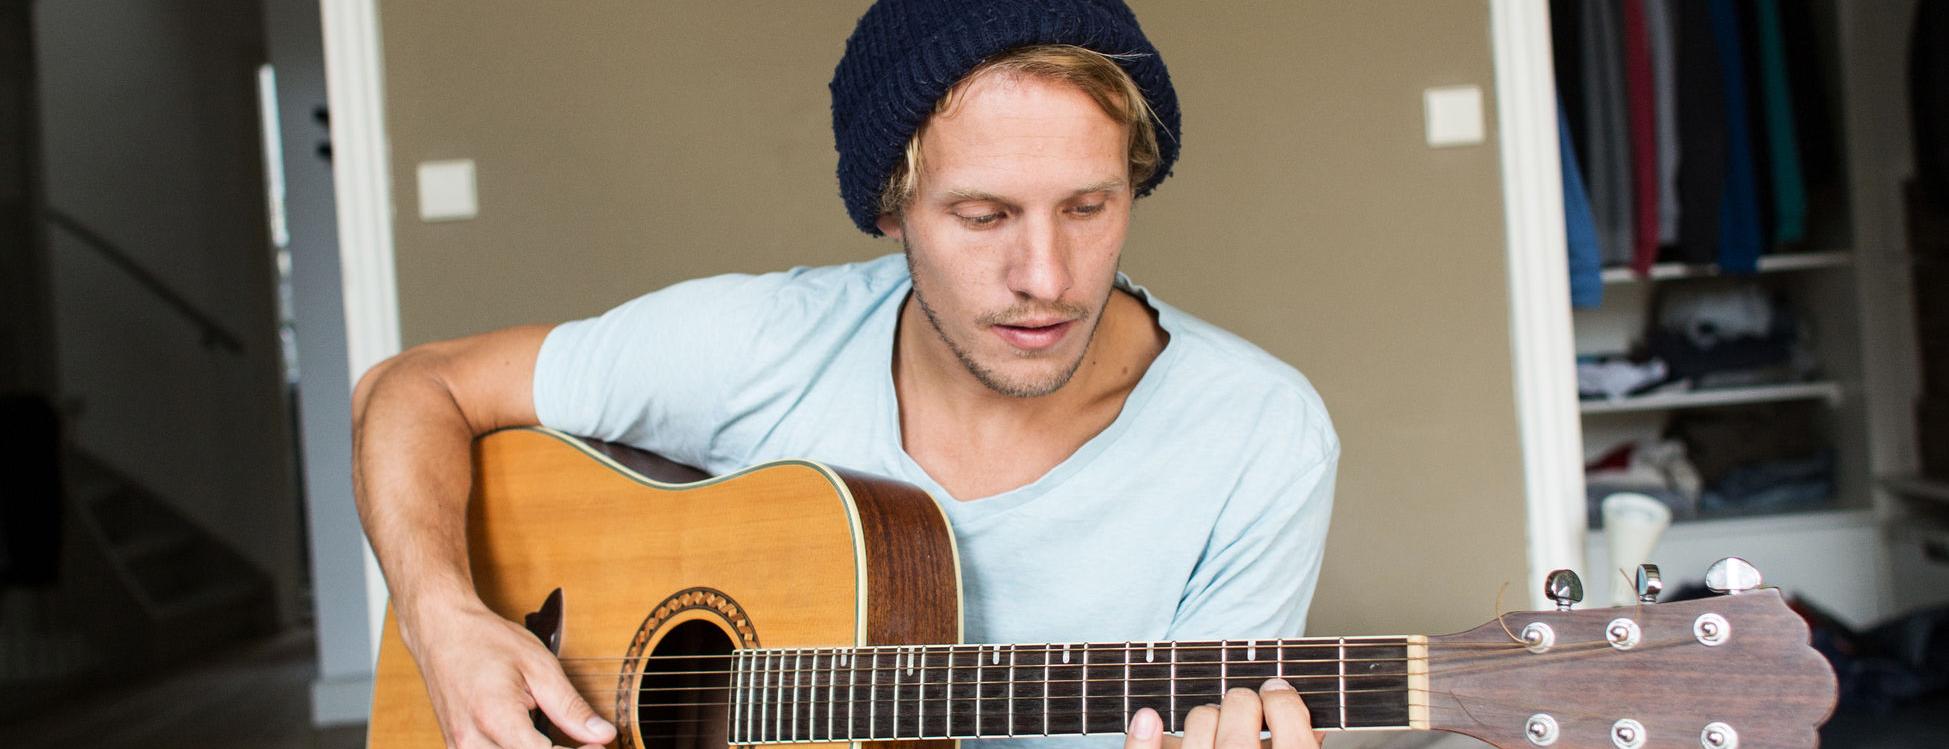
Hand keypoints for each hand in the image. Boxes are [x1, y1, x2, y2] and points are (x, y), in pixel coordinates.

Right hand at [403, 603, 617, 747]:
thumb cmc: (488, 641)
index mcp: (494, 717)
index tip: (599, 745)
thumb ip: (570, 706)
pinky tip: (537, 744)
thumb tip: (604, 734)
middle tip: (586, 745)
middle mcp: (470, 742)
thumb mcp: (539, 666)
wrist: (441, 632)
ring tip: (564, 744)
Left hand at [1123, 678, 1324, 748]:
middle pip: (1241, 708)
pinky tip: (1147, 716)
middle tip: (1244, 712)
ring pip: (1199, 718)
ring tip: (1213, 734)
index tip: (1277, 693)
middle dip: (1243, 702)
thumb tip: (1316, 722)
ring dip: (1205, 717)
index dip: (1284, 701)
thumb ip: (1301, 747)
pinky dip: (1143, 734)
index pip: (1290, 723)